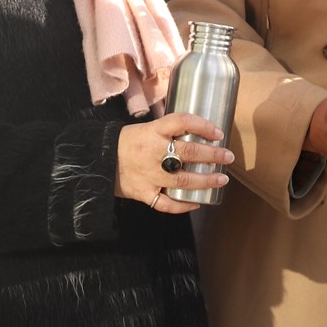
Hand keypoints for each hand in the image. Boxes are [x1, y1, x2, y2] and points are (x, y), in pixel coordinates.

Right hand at [115, 112, 233, 213]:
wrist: (98, 161)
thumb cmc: (127, 143)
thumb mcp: (146, 128)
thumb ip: (168, 131)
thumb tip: (199, 130)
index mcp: (152, 131)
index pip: (181, 121)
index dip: (203, 125)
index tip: (218, 132)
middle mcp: (152, 152)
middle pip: (188, 153)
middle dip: (212, 155)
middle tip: (228, 157)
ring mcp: (148, 175)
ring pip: (182, 181)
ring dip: (205, 181)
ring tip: (221, 179)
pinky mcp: (143, 193)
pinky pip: (165, 204)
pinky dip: (183, 205)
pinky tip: (197, 202)